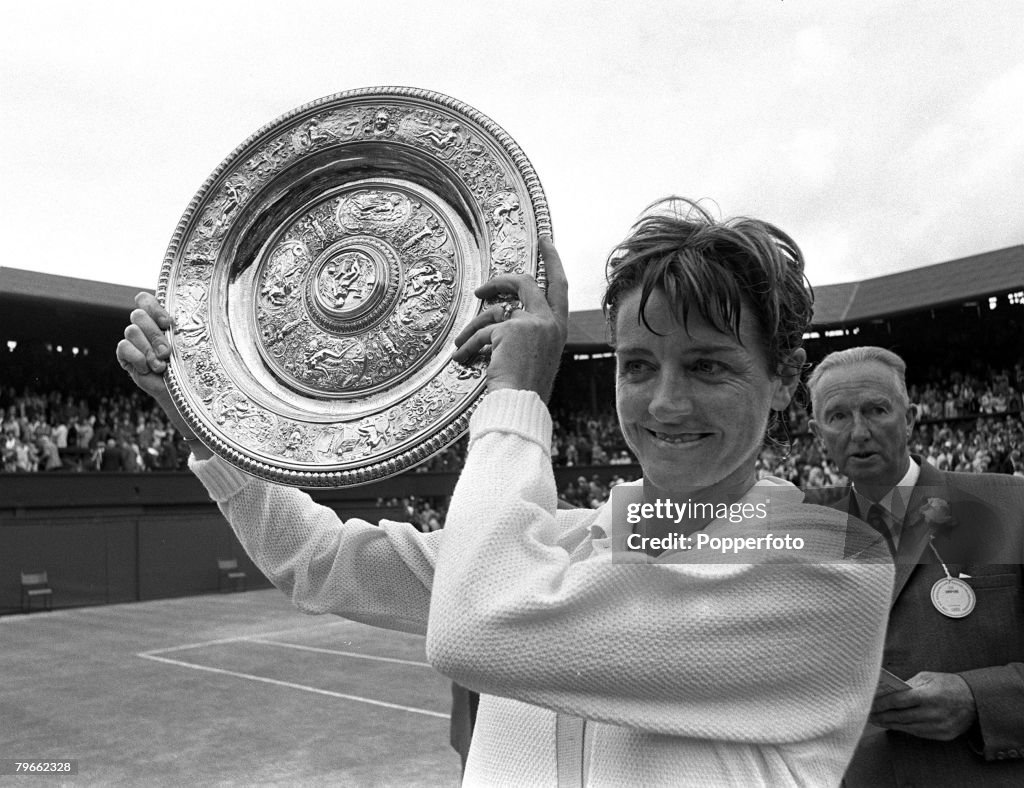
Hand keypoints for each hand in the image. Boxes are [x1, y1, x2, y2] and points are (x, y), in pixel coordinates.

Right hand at [115, 293, 203, 449]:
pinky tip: (149, 369)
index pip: (144, 300)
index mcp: (160, 319)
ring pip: (130, 331)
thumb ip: (186, 328)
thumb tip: (203, 310)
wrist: (184, 395)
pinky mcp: (126, 358)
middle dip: (155, 335)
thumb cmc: (194, 368)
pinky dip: (136, 358)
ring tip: (162, 365)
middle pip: (137, 315)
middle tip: (168, 353)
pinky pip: (122, 347)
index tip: (169, 324)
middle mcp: (145, 328)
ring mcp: (134, 343)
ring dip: (148, 350)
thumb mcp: (192, 346)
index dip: (153, 308)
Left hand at [452, 237, 567, 400]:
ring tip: (463, 346)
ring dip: (474, 329)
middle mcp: (550, 322)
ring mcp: (533, 323)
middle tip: (482, 286)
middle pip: (525, 283)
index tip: (545, 242)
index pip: (559, 286)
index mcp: (559, 329)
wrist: (522, 405)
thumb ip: (524, 333)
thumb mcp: (532, 355)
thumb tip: (499, 315)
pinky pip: (482, 331)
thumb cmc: (525, 389)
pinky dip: (469, 345)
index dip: (552, 261)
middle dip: (501, 280)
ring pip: (494, 312)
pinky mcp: (511, 328)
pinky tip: (464, 359)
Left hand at [869, 670, 976, 739]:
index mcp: (929, 695)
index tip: (869, 704)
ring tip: (876, 720)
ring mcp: (939, 726)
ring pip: (908, 727)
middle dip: (882, 716)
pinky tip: (893, 725)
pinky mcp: (943, 735)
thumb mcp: (928, 677)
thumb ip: (908, 685)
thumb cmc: (948, 684)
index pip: (898, 701)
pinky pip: (918, 733)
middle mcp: (934, 713)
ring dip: (890, 724)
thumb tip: (887, 691)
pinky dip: (904, 728)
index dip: (881, 704)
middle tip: (867, 714)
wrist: (976, 699)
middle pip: (900, 717)